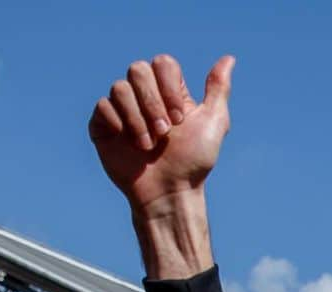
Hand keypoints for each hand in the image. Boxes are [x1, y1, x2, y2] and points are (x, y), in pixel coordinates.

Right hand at [89, 55, 234, 217]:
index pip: (162, 63)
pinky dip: (118, 122)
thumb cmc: (194, 162)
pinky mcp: (104, 126)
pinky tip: (129, 142)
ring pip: (119, 88)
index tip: (180, 119)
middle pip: (138, 69)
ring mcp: (122, 110)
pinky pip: (103, 106)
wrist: (171, 192)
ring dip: (138, 118)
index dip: (169, 87)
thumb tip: (229, 59)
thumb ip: (218, 90)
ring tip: (149, 145)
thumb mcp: (214, 123)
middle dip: (153, 103)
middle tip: (165, 133)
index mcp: (168, 92)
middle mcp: (144, 97)